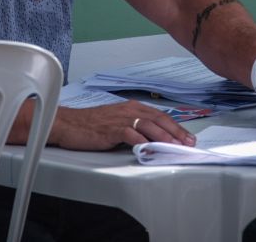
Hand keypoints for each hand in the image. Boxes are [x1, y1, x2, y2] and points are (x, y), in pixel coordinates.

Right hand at [49, 100, 196, 150]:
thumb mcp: (116, 122)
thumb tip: (151, 139)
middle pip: (158, 119)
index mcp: (131, 107)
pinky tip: (150, 148)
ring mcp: (120, 119)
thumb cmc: (90, 125)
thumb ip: (133, 127)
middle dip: (176, 131)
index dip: (175, 126)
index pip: (159, 115)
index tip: (187, 136)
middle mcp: (128, 110)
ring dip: (164, 136)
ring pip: (148, 125)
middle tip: (188, 142)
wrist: (68, 123)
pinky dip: (142, 141)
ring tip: (175, 146)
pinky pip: (131, 134)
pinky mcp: (111, 129)